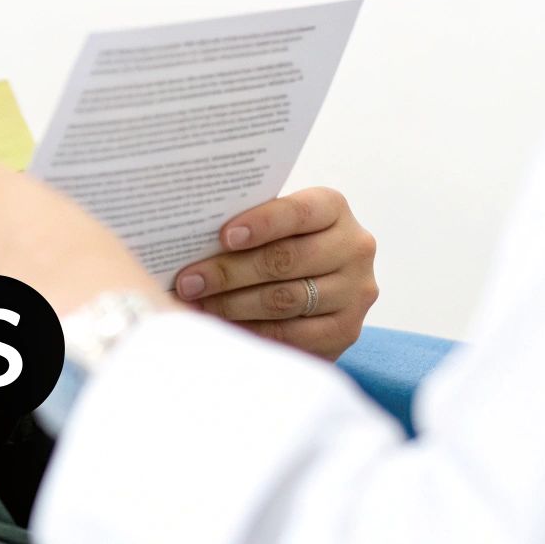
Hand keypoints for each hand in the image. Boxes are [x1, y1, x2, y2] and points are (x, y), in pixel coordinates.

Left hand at [170, 188, 377, 359]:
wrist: (323, 290)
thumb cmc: (284, 246)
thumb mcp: (276, 227)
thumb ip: (248, 228)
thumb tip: (191, 241)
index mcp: (333, 209)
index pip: (298, 212)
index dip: (260, 224)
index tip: (223, 236)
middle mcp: (353, 247)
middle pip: (286, 259)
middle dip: (230, 272)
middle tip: (189, 282)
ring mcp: (355, 292)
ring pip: (284, 300)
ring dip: (233, 305)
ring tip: (197, 306)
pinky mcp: (345, 331)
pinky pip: (291, 334)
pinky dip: (252, 332)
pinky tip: (223, 328)